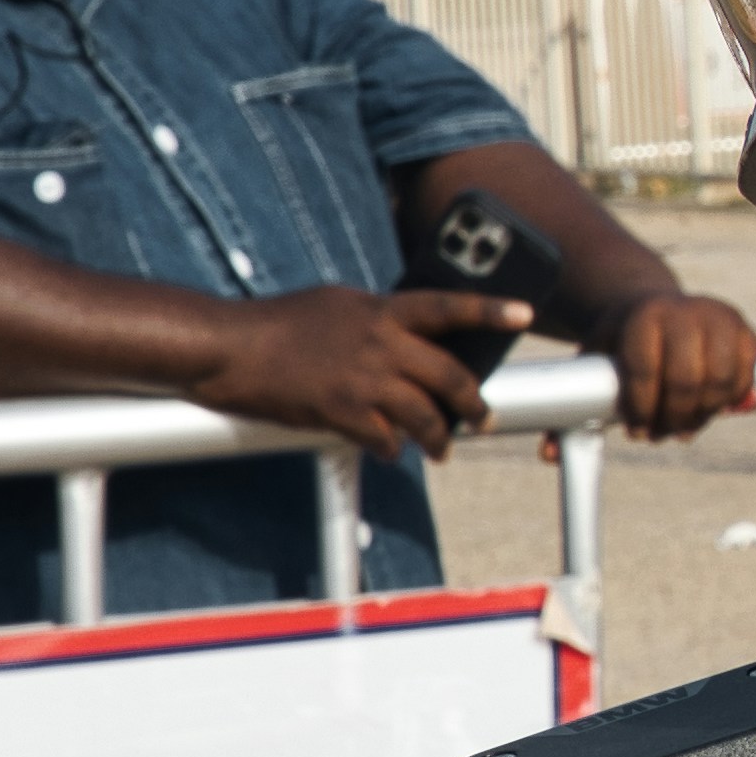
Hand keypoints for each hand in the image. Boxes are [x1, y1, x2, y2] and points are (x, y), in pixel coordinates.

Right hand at [187, 284, 528, 459]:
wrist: (230, 347)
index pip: (448, 306)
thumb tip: (404, 333)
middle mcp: (380, 342)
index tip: (525, 315)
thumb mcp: (336, 304)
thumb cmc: (278, 322)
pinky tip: (393, 452)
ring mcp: (362, 379)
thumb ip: (376, 318)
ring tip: (444, 449)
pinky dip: (395, 449)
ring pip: (424, 415)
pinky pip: (385, 438)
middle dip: (474, 404)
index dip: (490, 310)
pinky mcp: (340, 412)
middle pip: (449, 376)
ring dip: (440, 437)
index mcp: (381, 310)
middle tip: (485, 419)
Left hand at [593, 284, 755, 439]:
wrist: (655, 304)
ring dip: (702, 415)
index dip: (641, 409)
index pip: (646, 371)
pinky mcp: (744, 328)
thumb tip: (551, 454)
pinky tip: (711, 409)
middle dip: (672, 418)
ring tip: (683, 427)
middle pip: (686, 381)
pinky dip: (731, 400)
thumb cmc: (622, 341)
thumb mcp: (596, 358)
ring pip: (720, 382)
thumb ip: (578, 400)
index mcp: (644, 316)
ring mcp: (719, 317)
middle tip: (660, 435)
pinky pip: (745, 376)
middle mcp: (685, 311)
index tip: (635, 430)